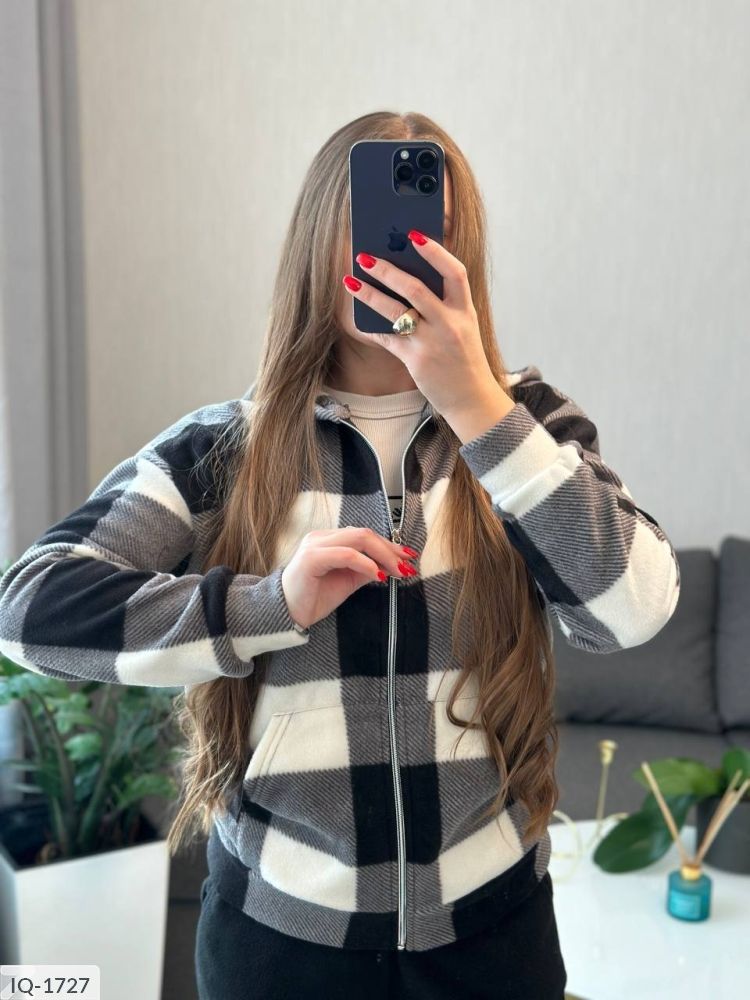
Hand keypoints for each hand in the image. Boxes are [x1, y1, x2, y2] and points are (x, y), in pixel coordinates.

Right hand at [280, 527, 418, 630]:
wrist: (286, 614)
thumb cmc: (313, 597)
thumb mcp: (347, 581)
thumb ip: (366, 569)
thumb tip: (391, 565)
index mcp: (329, 540)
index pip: (364, 535)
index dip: (388, 545)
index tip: (407, 559)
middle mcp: (321, 537)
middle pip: (364, 534)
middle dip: (390, 550)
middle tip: (407, 566)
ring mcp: (315, 545)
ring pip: (358, 539)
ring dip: (383, 556)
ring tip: (398, 572)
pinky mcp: (311, 558)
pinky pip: (346, 555)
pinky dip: (366, 564)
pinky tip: (378, 576)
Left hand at [341, 231, 500, 419]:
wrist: (471, 398)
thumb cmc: (463, 358)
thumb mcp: (463, 326)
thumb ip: (444, 304)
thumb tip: (409, 277)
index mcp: (465, 311)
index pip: (455, 272)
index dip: (435, 251)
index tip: (414, 235)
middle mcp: (450, 324)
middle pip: (416, 288)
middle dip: (387, 270)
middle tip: (364, 256)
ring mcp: (432, 343)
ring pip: (395, 311)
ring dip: (369, 294)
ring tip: (350, 281)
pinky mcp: (416, 360)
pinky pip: (387, 338)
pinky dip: (371, 326)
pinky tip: (357, 317)